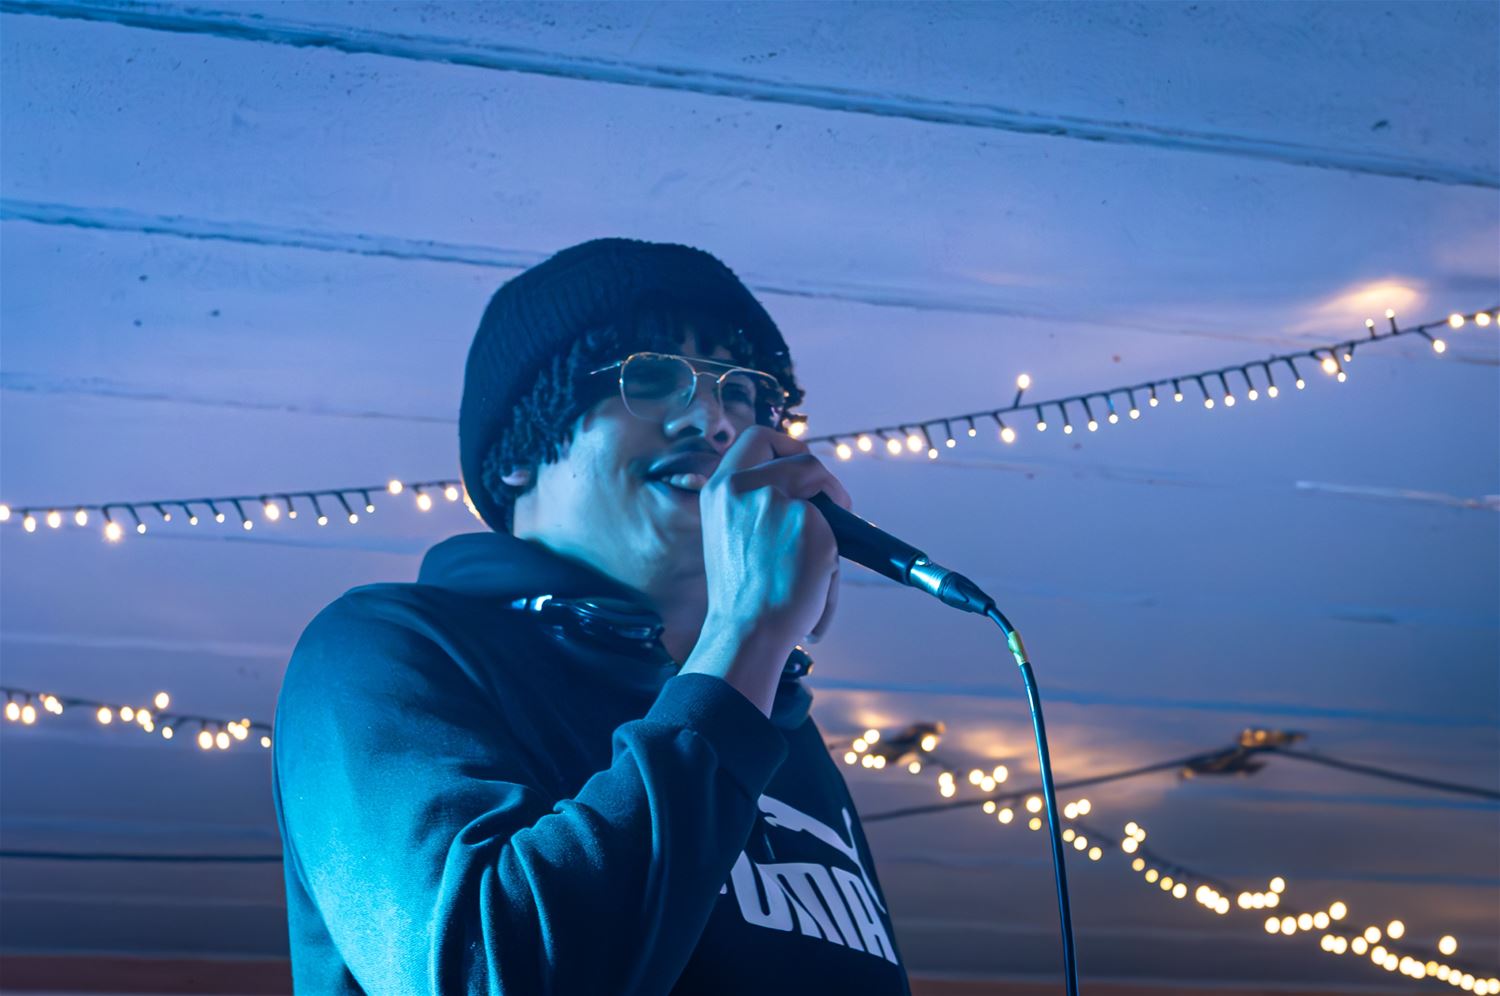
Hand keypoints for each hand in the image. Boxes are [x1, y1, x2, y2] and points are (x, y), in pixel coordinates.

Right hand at [698, 426, 852, 650]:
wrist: (746, 631)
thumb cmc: (741, 594)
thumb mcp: (732, 532)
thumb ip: (755, 503)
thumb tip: (800, 488)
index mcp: (719, 489)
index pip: (756, 438)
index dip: (785, 446)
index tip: (800, 463)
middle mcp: (742, 486)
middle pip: (801, 456)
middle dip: (822, 476)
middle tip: (830, 503)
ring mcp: (775, 501)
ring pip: (824, 486)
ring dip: (835, 510)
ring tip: (826, 552)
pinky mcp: (807, 521)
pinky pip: (838, 525)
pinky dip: (836, 551)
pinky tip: (819, 579)